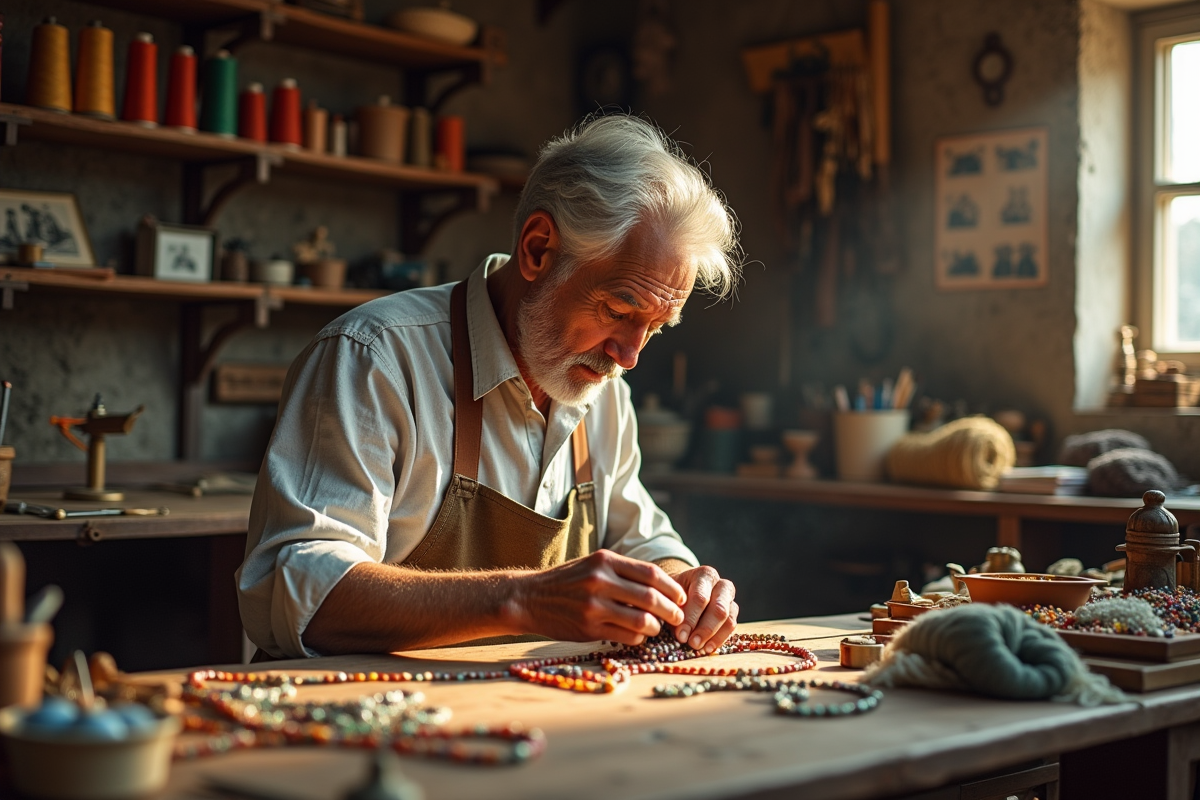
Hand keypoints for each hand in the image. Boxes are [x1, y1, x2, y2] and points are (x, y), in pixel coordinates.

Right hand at [514, 550, 685, 645]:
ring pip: (642, 620)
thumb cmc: (567, 581)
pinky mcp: (588, 628)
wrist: (528, 598)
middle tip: (678, 618)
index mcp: (605, 560)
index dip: (672, 587)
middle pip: (651, 597)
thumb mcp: (593, 565)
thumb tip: (661, 589)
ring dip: (656, 627)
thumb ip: (623, 573)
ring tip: (657, 628)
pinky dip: (638, 638)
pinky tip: (638, 636)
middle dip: (671, 610)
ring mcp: (594, 606)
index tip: (680, 597)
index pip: (651, 573)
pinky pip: (626, 636)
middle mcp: (600, 580)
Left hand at [662, 564, 737, 652]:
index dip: (690, 618)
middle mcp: (721, 584)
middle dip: (704, 629)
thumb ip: (673, 610)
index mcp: (704, 575)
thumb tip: (680, 633)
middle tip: (692, 644)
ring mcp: (730, 598)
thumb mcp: (669, 596)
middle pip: (718, 608)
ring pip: (728, 619)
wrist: (683, 589)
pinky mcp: (733, 612)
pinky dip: (719, 639)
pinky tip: (707, 648)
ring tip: (699, 647)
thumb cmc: (674, 593)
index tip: (680, 636)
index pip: (700, 597)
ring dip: (713, 635)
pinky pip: (731, 627)